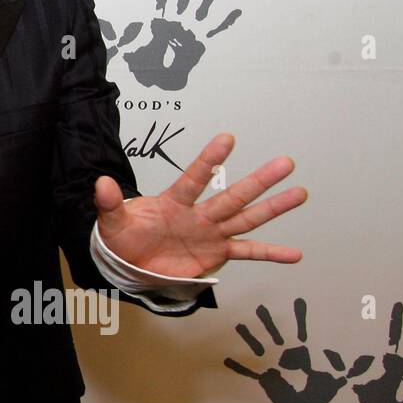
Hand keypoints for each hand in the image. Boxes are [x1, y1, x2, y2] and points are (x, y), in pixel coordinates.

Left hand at [96, 132, 307, 277]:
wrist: (131, 263)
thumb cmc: (124, 237)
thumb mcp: (112, 221)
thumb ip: (110, 203)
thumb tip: (102, 183)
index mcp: (174, 201)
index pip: (194, 178)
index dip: (209, 161)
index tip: (227, 138)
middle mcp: (199, 214)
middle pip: (232, 195)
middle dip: (259, 181)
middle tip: (286, 162)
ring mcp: (211, 232)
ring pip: (247, 217)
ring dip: (274, 207)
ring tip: (300, 193)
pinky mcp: (217, 252)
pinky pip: (248, 252)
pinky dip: (270, 253)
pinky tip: (295, 253)